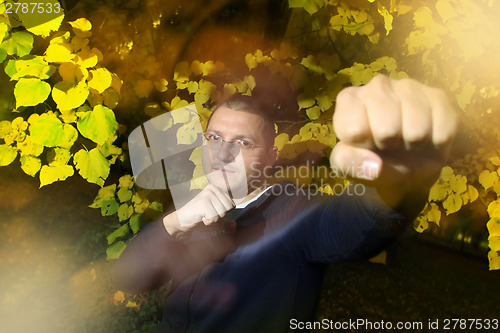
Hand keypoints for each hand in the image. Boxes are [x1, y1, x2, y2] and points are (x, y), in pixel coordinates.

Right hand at [163, 184, 234, 237]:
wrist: (181, 221)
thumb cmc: (199, 218)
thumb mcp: (215, 219)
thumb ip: (226, 223)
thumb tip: (234, 225)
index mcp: (216, 189)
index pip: (231, 204)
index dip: (223, 213)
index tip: (211, 211)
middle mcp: (212, 188)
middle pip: (228, 207)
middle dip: (219, 215)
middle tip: (207, 214)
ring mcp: (207, 194)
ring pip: (222, 212)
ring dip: (213, 218)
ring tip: (203, 215)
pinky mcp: (203, 202)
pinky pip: (214, 217)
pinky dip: (208, 221)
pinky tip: (200, 217)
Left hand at [330, 75, 459, 207]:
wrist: (407, 166)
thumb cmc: (372, 159)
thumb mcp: (351, 167)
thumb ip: (351, 164)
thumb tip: (375, 166)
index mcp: (349, 99)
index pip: (354, 129)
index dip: (363, 146)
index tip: (366, 145)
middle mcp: (378, 85)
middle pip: (387, 129)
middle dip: (389, 145)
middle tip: (389, 144)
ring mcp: (410, 86)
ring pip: (417, 130)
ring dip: (413, 144)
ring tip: (407, 140)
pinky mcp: (439, 96)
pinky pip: (443, 131)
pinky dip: (435, 144)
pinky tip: (427, 137)